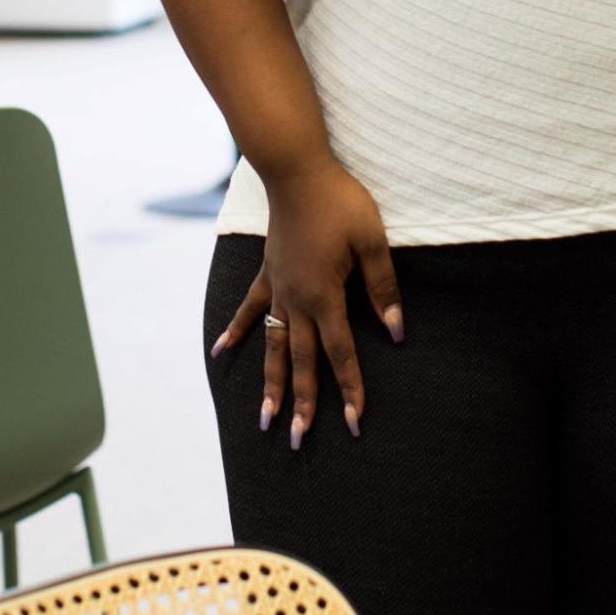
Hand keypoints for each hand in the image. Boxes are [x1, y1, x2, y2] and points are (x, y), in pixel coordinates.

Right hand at [210, 159, 402, 449]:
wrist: (298, 173)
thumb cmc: (341, 203)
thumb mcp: (372, 242)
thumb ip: (382, 288)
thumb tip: (395, 330)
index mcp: (324, 296)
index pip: (340, 353)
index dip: (349, 389)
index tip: (354, 423)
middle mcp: (296, 301)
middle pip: (300, 362)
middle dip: (302, 403)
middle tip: (298, 442)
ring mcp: (277, 289)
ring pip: (273, 346)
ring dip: (269, 383)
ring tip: (264, 419)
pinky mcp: (267, 273)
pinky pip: (251, 309)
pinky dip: (236, 331)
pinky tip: (220, 353)